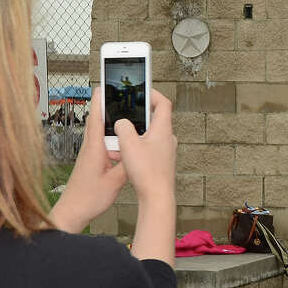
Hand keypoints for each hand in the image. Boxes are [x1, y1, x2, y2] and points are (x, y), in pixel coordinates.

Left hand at [49, 87, 128, 232]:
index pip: (96, 117)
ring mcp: (90, 155)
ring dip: (111, 125)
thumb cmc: (88, 198)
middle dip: (107, 106)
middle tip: (120, 96)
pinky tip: (121, 146)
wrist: (72, 211)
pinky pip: (103, 146)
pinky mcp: (91, 163)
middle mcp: (90, 148)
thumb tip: (137, 152)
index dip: (100, 100)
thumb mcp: (114, 182)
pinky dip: (111, 140)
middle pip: (98, 121)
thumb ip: (127, 166)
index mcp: (94, 148)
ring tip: (126, 120)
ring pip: (101, 134)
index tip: (104, 84)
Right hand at [116, 88, 177, 262]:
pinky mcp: (161, 163)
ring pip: (149, 135)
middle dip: (138, 116)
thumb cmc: (146, 172)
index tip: (141, 90)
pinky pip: (148, 149)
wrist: (157, 197)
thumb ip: (122, 127)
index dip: (152, 93)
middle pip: (155, 119)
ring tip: (119, 139)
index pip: (163, 103)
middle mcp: (168, 139)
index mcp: (163, 129)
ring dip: (134, 134)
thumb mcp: (128, 143)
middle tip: (126, 113)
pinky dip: (136, 147)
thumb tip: (122, 123)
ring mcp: (166, 151)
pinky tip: (123, 156)